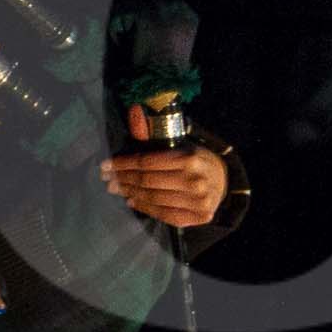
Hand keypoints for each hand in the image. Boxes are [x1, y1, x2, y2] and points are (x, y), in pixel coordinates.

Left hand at [100, 104, 227, 227]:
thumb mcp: (182, 145)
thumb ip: (156, 138)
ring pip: (154, 198)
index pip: (148, 162)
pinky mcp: (197, 217)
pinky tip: (132, 201)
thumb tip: (133, 113)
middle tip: (106, 179)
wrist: (225, 181)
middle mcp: (193, 181)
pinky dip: (146, 208)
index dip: (124, 164)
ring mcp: (197, 201)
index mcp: (188, 159)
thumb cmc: (198, 161)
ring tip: (116, 189)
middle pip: (148, 181)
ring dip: (130, 193)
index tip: (107, 165)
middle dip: (123, 180)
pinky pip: (165, 214)